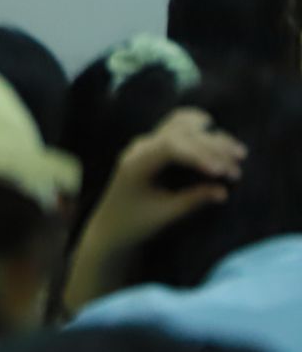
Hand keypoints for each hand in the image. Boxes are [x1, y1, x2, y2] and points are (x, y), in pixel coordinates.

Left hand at [64, 107, 244, 311]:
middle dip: (212, 148)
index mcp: (135, 164)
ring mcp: (146, 143)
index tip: (223, 171)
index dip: (200, 154)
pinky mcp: (154, 145)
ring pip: (180, 126)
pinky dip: (198, 129)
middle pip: (180, 134)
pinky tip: (217, 134)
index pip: (170, 147)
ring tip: (239, 153)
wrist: (112, 225)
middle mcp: (139, 147)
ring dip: (210, 136)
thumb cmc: (136, 222)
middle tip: (238, 169)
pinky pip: (176, 128)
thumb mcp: (165, 214)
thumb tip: (224, 191)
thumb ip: (192, 200)